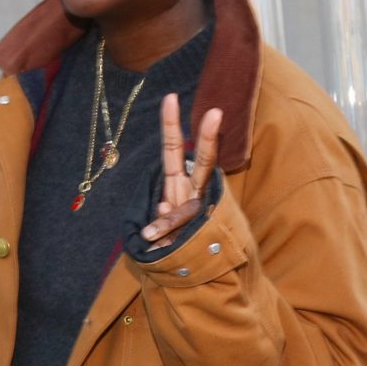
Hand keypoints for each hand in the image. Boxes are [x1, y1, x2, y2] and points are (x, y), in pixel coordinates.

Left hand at [141, 93, 222, 245]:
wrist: (200, 268)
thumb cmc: (173, 238)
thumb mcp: (161, 224)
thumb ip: (162, 218)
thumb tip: (164, 210)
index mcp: (180, 182)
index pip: (175, 149)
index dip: (171, 125)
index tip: (170, 97)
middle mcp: (196, 193)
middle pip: (206, 162)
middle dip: (208, 138)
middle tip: (216, 113)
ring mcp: (202, 213)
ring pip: (188, 211)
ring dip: (167, 224)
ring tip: (150, 236)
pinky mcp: (205, 234)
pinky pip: (180, 239)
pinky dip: (166, 245)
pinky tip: (157, 246)